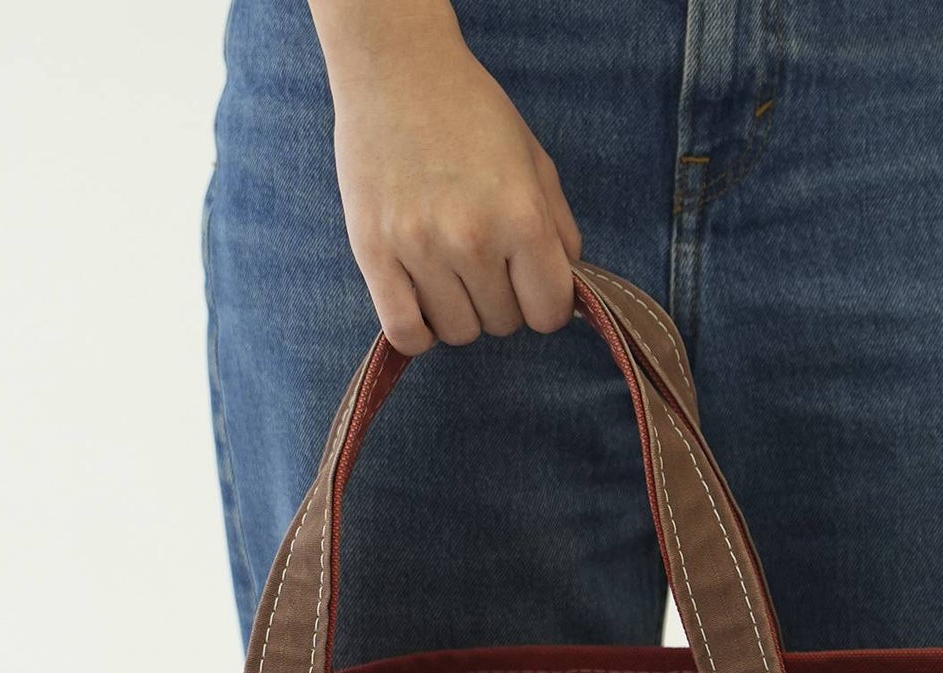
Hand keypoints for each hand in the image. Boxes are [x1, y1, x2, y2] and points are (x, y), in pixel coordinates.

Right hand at [314, 0, 581, 353]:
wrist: (397, 69)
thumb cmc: (471, 113)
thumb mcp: (534, 161)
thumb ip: (559, 230)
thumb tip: (569, 290)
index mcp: (521, 216)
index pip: (549, 313)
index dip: (545, 304)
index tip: (530, 284)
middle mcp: (472, 239)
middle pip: (503, 324)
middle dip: (501, 300)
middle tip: (484, 260)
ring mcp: (420, 249)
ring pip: (457, 333)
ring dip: (460, 312)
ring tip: (450, 270)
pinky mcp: (373, 254)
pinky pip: (405, 333)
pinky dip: (418, 332)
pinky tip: (422, 303)